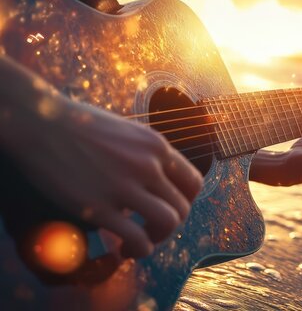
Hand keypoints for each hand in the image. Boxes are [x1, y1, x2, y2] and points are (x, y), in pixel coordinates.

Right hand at [0, 57, 202, 257]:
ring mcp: (125, 185)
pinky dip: (137, 250)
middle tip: (148, 231)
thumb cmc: (78, 125)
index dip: (184, 203)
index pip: (193, 183)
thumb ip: (146, 153)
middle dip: (169, 226)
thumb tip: (159, 171)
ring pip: (168, 222)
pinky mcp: (99, 207)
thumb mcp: (126, 131)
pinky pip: (138, 238)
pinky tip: (122, 249)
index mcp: (156, 146)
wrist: (38, 122)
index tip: (165, 210)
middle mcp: (147, 164)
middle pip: (183, 207)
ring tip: (138, 243)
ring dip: (157, 240)